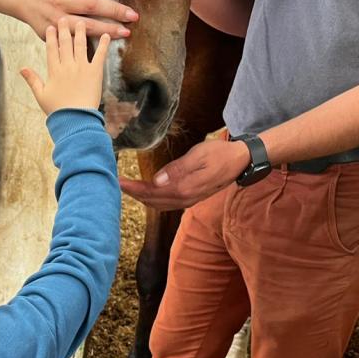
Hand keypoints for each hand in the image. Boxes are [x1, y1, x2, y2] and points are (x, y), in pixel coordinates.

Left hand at [15, 0, 136, 39]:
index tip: (126, 32)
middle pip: (91, 5)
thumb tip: (92, 49)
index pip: (88, 27)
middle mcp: (60, 3)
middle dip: (115, 10)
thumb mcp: (50, 36)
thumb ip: (68, 41)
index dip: (108, 30)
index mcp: (59, 22)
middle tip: (133, 15)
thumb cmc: (42, 19)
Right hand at [22, 20, 110, 114]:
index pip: (51, 49)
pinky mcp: (95, 72)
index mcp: (54, 71)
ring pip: (80, 45)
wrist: (74, 119)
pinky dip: (103, 44)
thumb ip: (32, 80)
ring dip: (81, 32)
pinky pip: (99, 55)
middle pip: (65, 43)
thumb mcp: (41, 95)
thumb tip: (21, 69)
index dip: (50, 37)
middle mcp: (67, 66)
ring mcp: (81, 68)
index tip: (50, 27)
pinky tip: (106, 35)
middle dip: (64, 29)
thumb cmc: (57, 110)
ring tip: (81, 22)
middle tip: (64, 18)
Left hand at [120, 138, 251, 210]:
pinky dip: (152, 199)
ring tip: (127, 188)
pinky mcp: (190, 198)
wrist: (241, 161)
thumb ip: (177, 169)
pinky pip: (166, 203)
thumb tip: (156, 180)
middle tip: (117, 184)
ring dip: (141, 198)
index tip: (118, 181)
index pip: (152, 191)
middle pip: (152, 200)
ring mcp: (188, 201)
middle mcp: (185, 199)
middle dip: (133, 193)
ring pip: (158, 204)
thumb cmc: (220, 153)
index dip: (134, 187)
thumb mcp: (198, 155)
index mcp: (184, 188)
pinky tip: (146, 193)